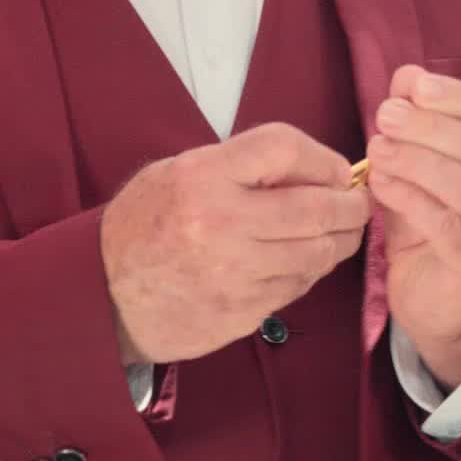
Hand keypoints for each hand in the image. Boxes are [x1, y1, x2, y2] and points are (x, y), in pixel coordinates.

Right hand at [100, 123, 369, 365]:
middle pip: (316, 207)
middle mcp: (220, 223)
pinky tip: (303, 262)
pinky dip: (310, 272)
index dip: (323, 158)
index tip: (338, 170)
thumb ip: (239, 165)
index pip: (285, 148)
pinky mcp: (241, 312)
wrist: (102, 295)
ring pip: (317, 252)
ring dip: (338, 241)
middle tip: (358, 203)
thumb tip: (313, 169)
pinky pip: (297, 287)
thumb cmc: (143, 226)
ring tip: (337, 233)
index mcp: (202, 177)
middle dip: (350, 205)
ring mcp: (233, 273)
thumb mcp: (177, 173)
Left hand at [365, 66, 460, 387]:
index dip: (460, 97)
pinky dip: (409, 197)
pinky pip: (447, 225)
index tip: (413, 86)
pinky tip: (380, 183)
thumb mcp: (429, 164)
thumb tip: (405, 77)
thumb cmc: (437, 222)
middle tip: (386, 115)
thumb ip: (422, 121)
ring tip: (377, 147)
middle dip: (432, 127)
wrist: (438, 303)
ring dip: (418, 160)